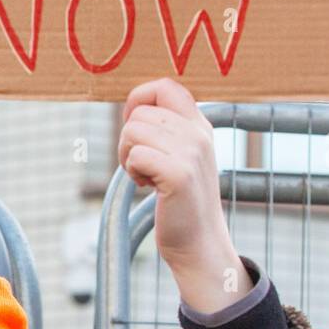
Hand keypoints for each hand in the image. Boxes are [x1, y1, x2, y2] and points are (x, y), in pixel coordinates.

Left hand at [117, 77, 251, 308]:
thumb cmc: (182, 201)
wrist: (199, 242)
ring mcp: (191, 152)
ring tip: (147, 176)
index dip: (139, 100)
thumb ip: (166, 130)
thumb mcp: (181, 156)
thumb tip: (132, 108)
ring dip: (129, 157)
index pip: (165, 86)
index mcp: (199, 125)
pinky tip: (149, 187)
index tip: (135, 128)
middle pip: (140, 113)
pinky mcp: (179, 174)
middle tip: (143, 165)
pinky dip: (132, 172)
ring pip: (133, 132)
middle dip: (129, 139)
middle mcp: (198, 133)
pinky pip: (135, 155)